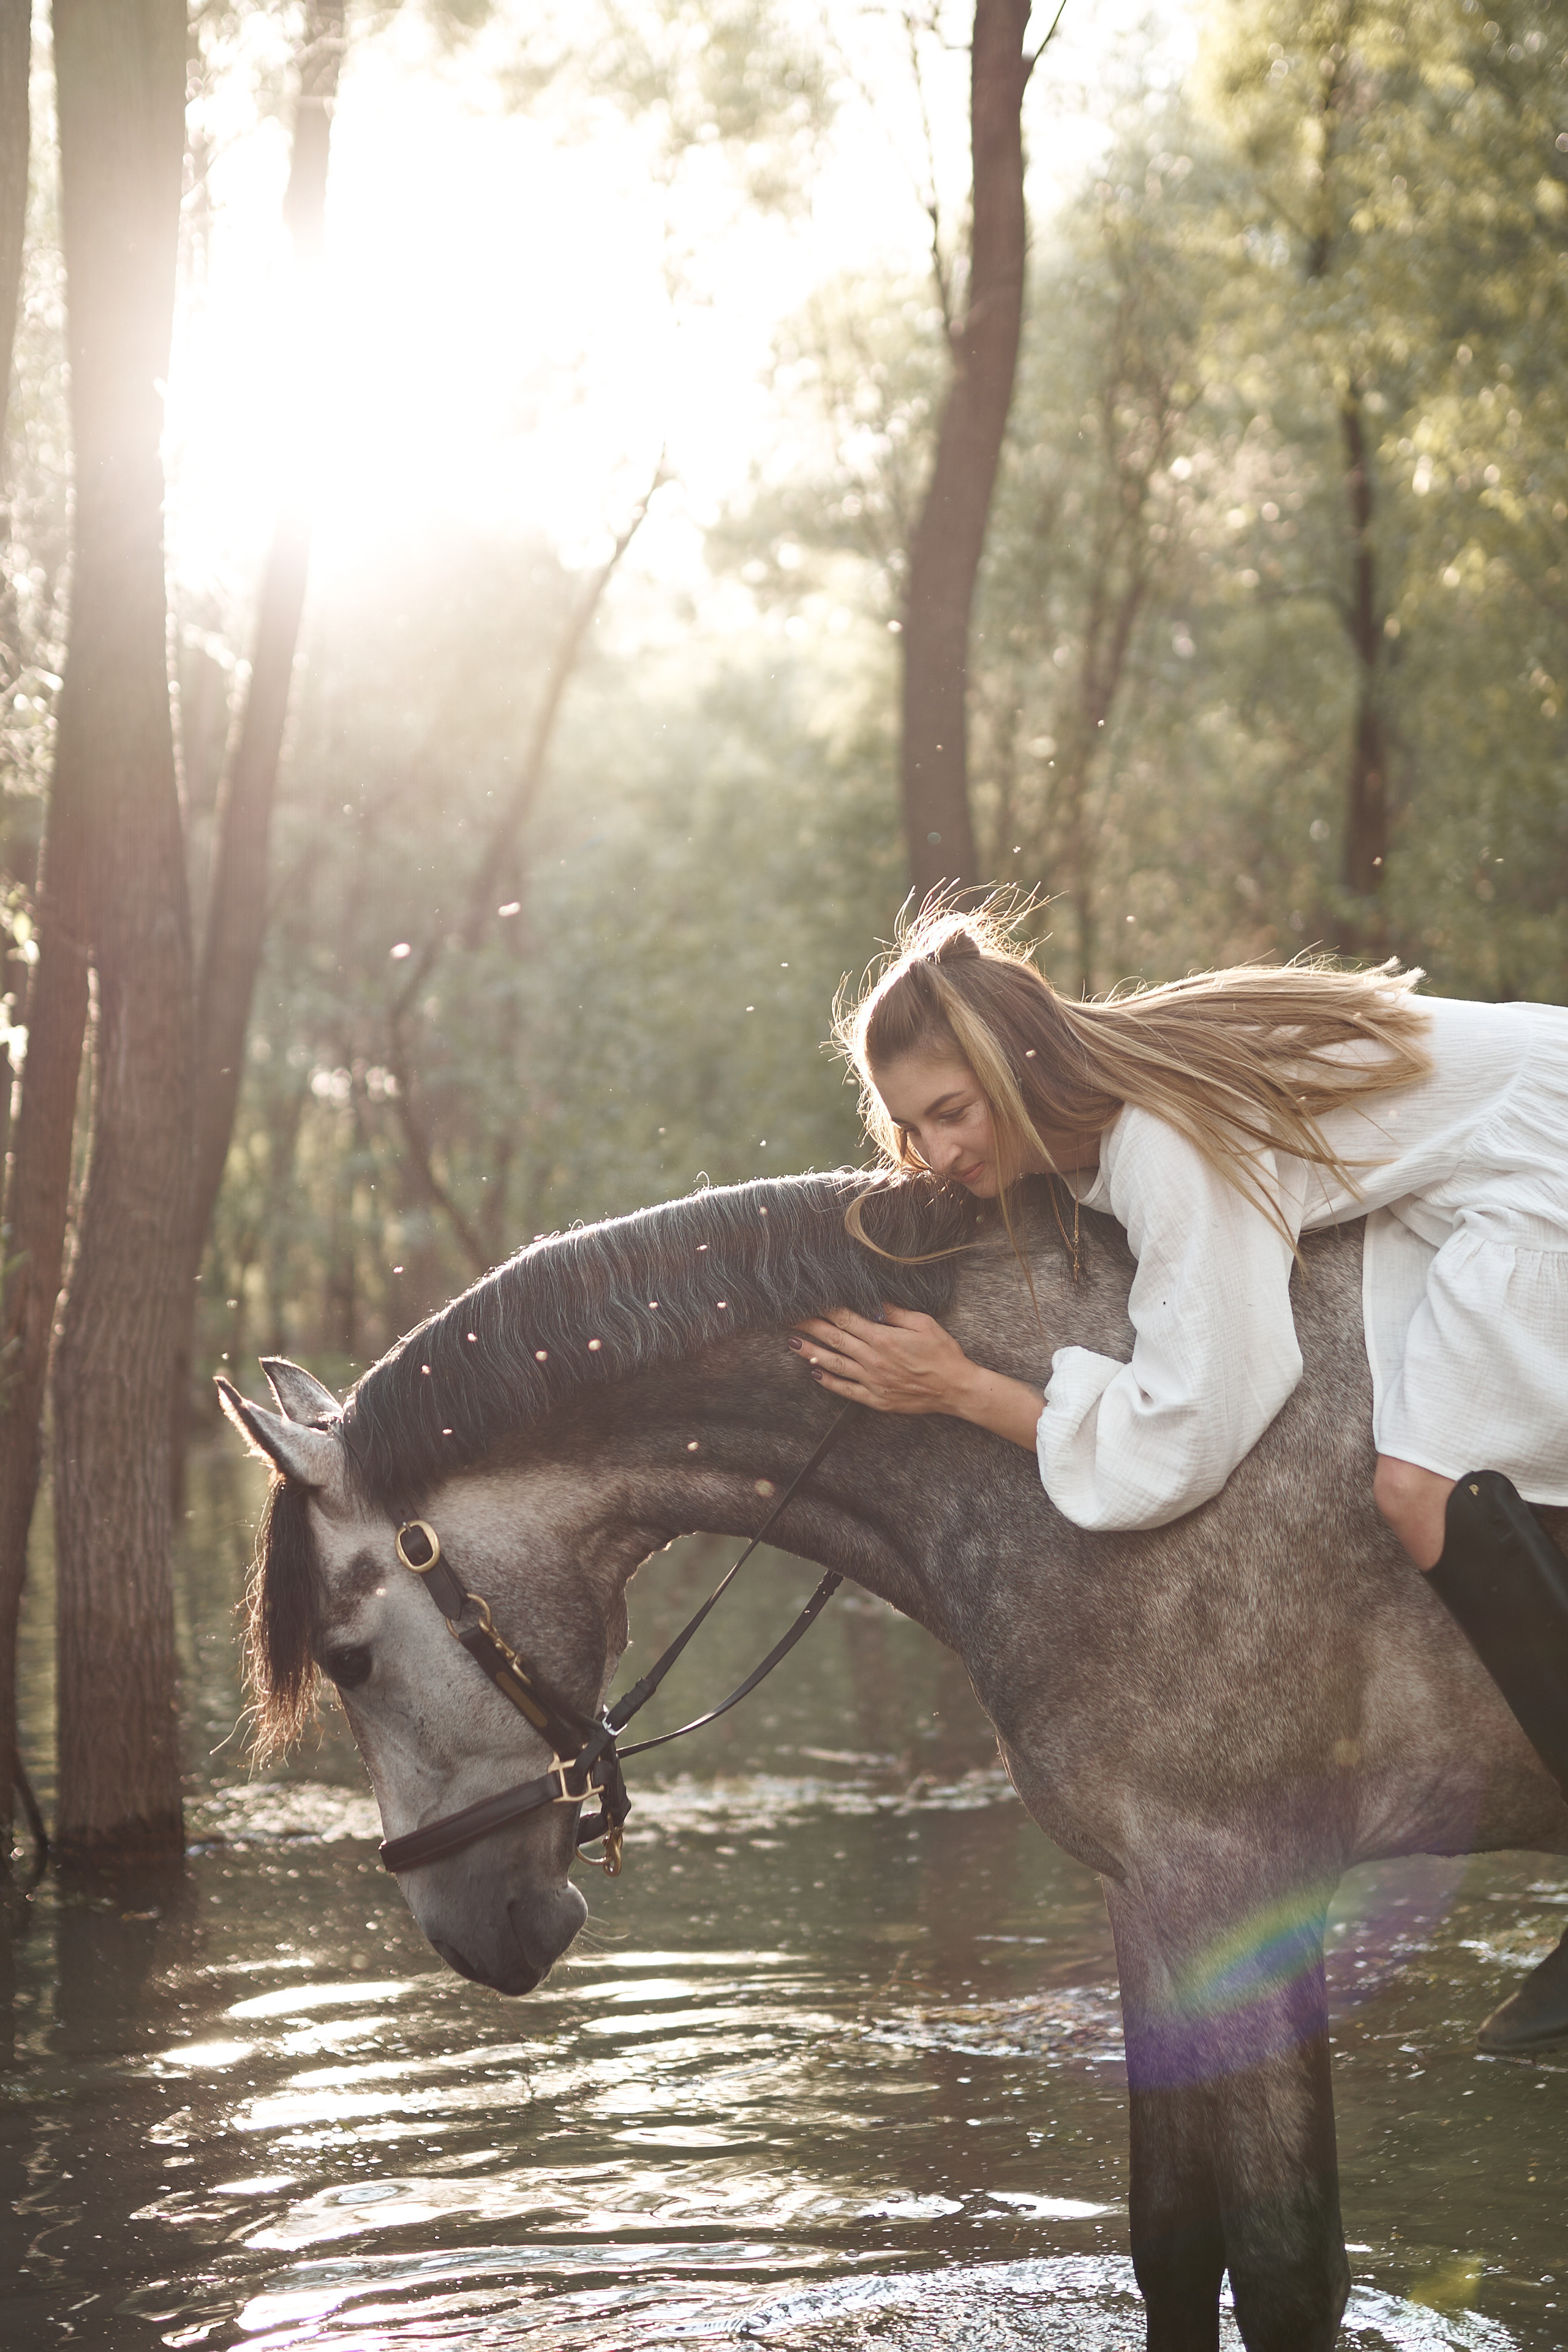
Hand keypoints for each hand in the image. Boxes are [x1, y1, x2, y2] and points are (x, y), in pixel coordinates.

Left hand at [789, 1308, 1045, 1451]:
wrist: (956, 1388)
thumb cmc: (943, 1352)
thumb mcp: (923, 1323)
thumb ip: (895, 1312)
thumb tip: (873, 1301)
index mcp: (883, 1338)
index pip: (846, 1320)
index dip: (826, 1309)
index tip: (811, 1300)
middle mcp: (873, 1360)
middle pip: (835, 1339)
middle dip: (811, 1326)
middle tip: (791, 1317)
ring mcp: (873, 1381)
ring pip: (834, 1364)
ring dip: (811, 1352)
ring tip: (793, 1342)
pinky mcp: (876, 1399)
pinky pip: (846, 1390)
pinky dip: (829, 1381)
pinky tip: (815, 1372)